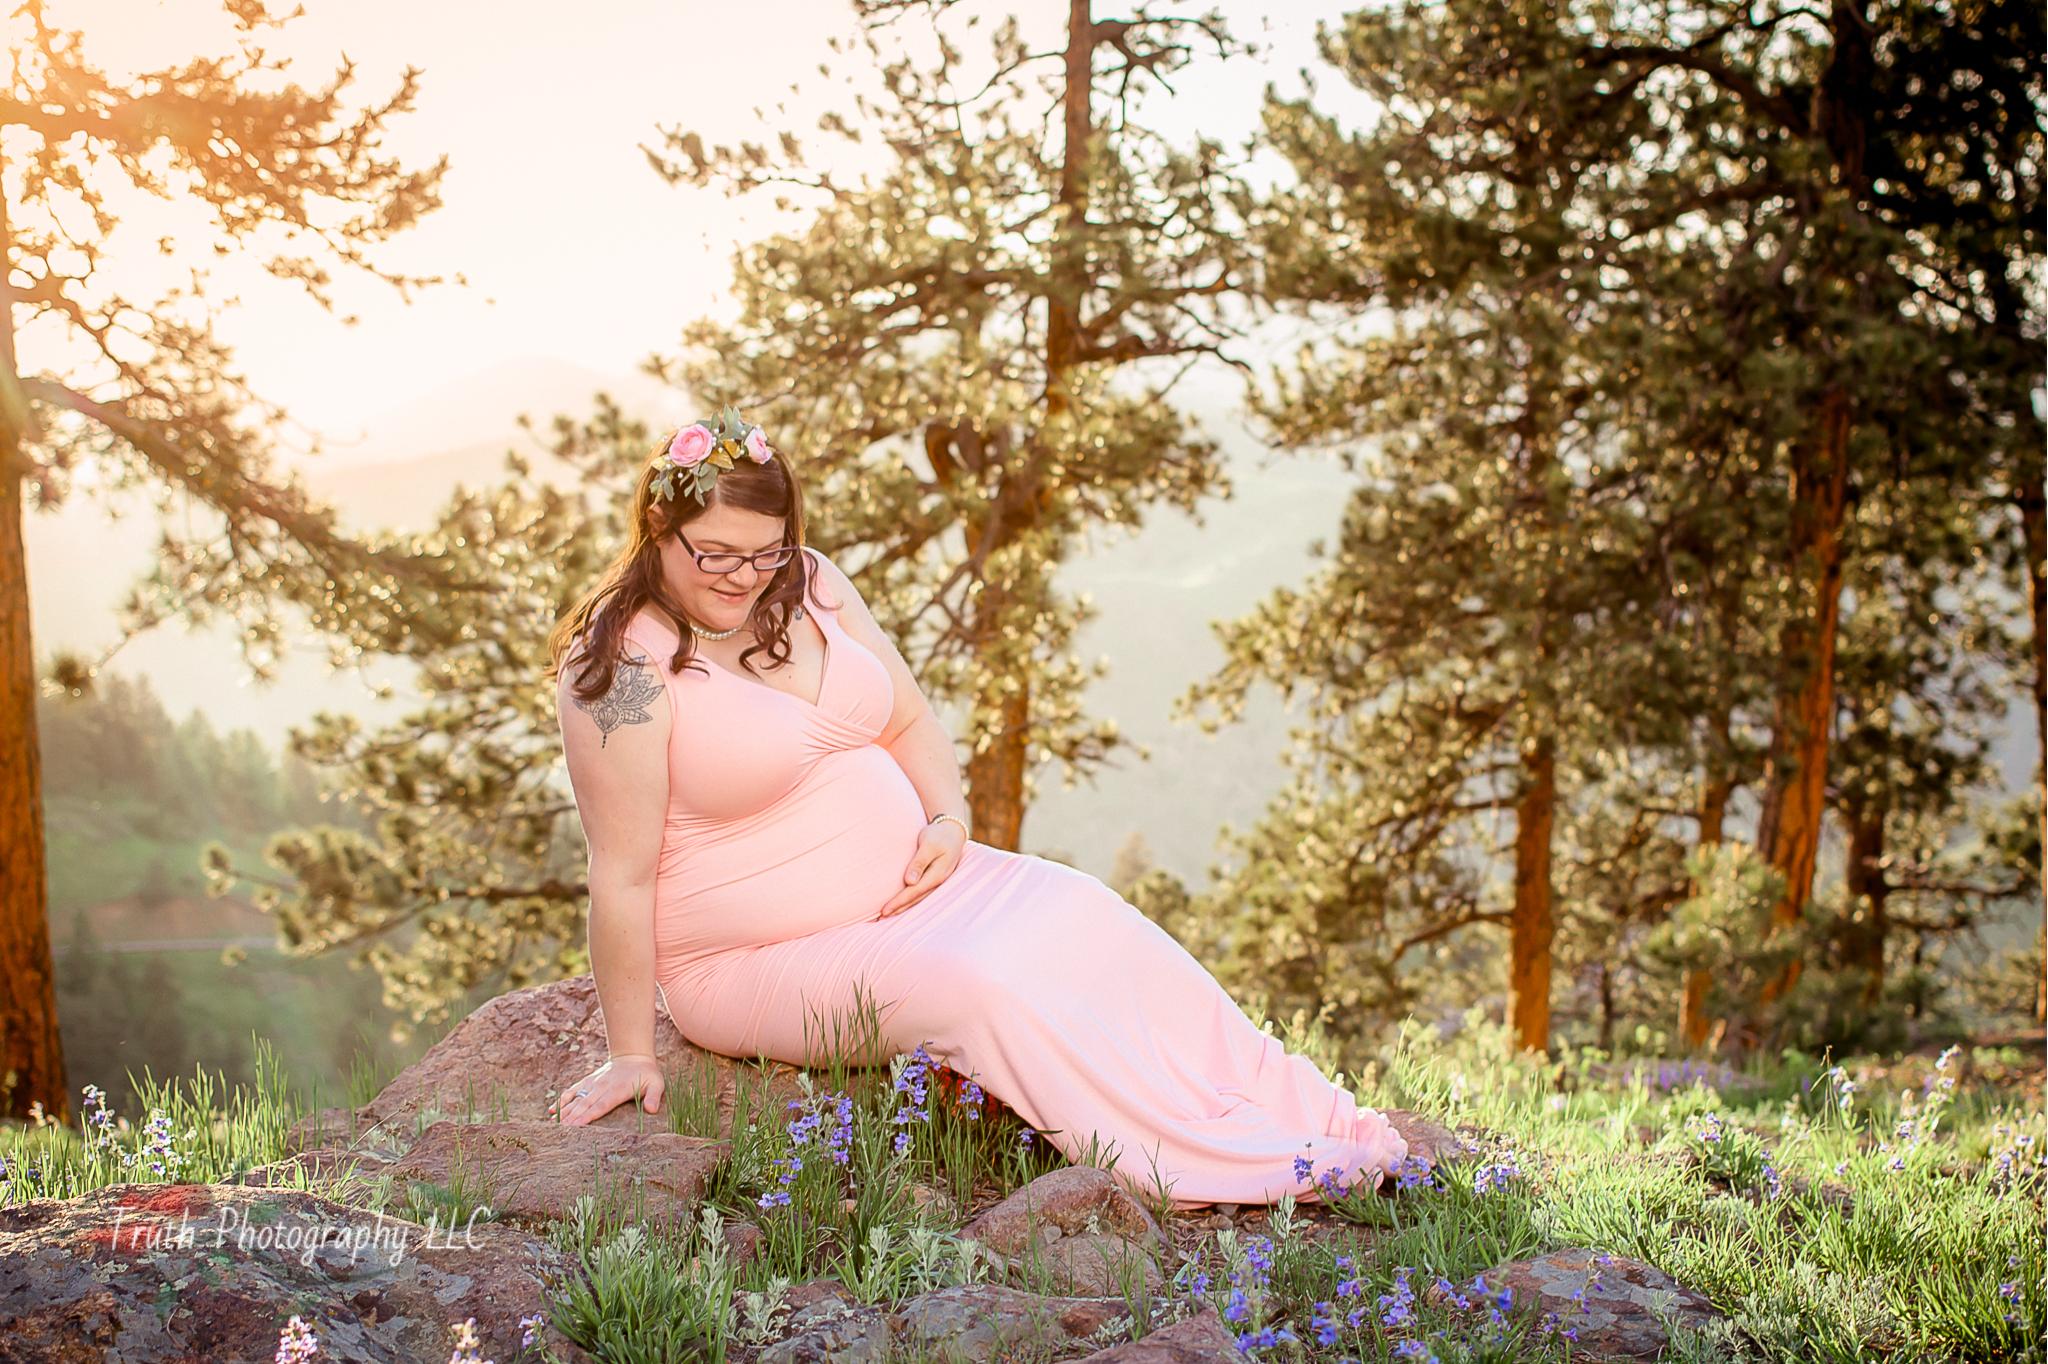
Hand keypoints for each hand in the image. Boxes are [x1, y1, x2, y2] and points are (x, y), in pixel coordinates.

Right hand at [548, 1053, 664, 1125]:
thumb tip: (652, 1110)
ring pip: (577, 1098)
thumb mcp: (657, 1083)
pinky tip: (551, 1109)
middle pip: (586, 1103)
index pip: (601, 1105)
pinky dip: (562, 1099)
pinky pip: (573, 1090)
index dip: (589, 1115)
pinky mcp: (588, 1081)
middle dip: (573, 1116)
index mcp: (618, 1090)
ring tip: (554, 1123)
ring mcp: (594, 1083)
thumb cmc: (646, 1074)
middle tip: (562, 1129)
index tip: (578, 1125)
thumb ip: (654, 1097)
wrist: (633, 1055)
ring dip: (565, 1110)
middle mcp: (603, 1086)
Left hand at [880, 819, 966, 916]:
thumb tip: (910, 882)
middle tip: (880, 918)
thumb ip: (919, 862)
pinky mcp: (935, 879)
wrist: (953, 831)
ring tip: (887, 915)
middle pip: (916, 899)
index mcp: (937, 875)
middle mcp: (939, 882)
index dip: (899, 902)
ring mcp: (938, 882)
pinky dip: (910, 900)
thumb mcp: (929, 845)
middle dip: (898, 909)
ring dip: (904, 908)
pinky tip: (901, 904)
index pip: (914, 892)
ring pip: (919, 899)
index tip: (884, 910)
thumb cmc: (939, 835)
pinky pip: (921, 894)